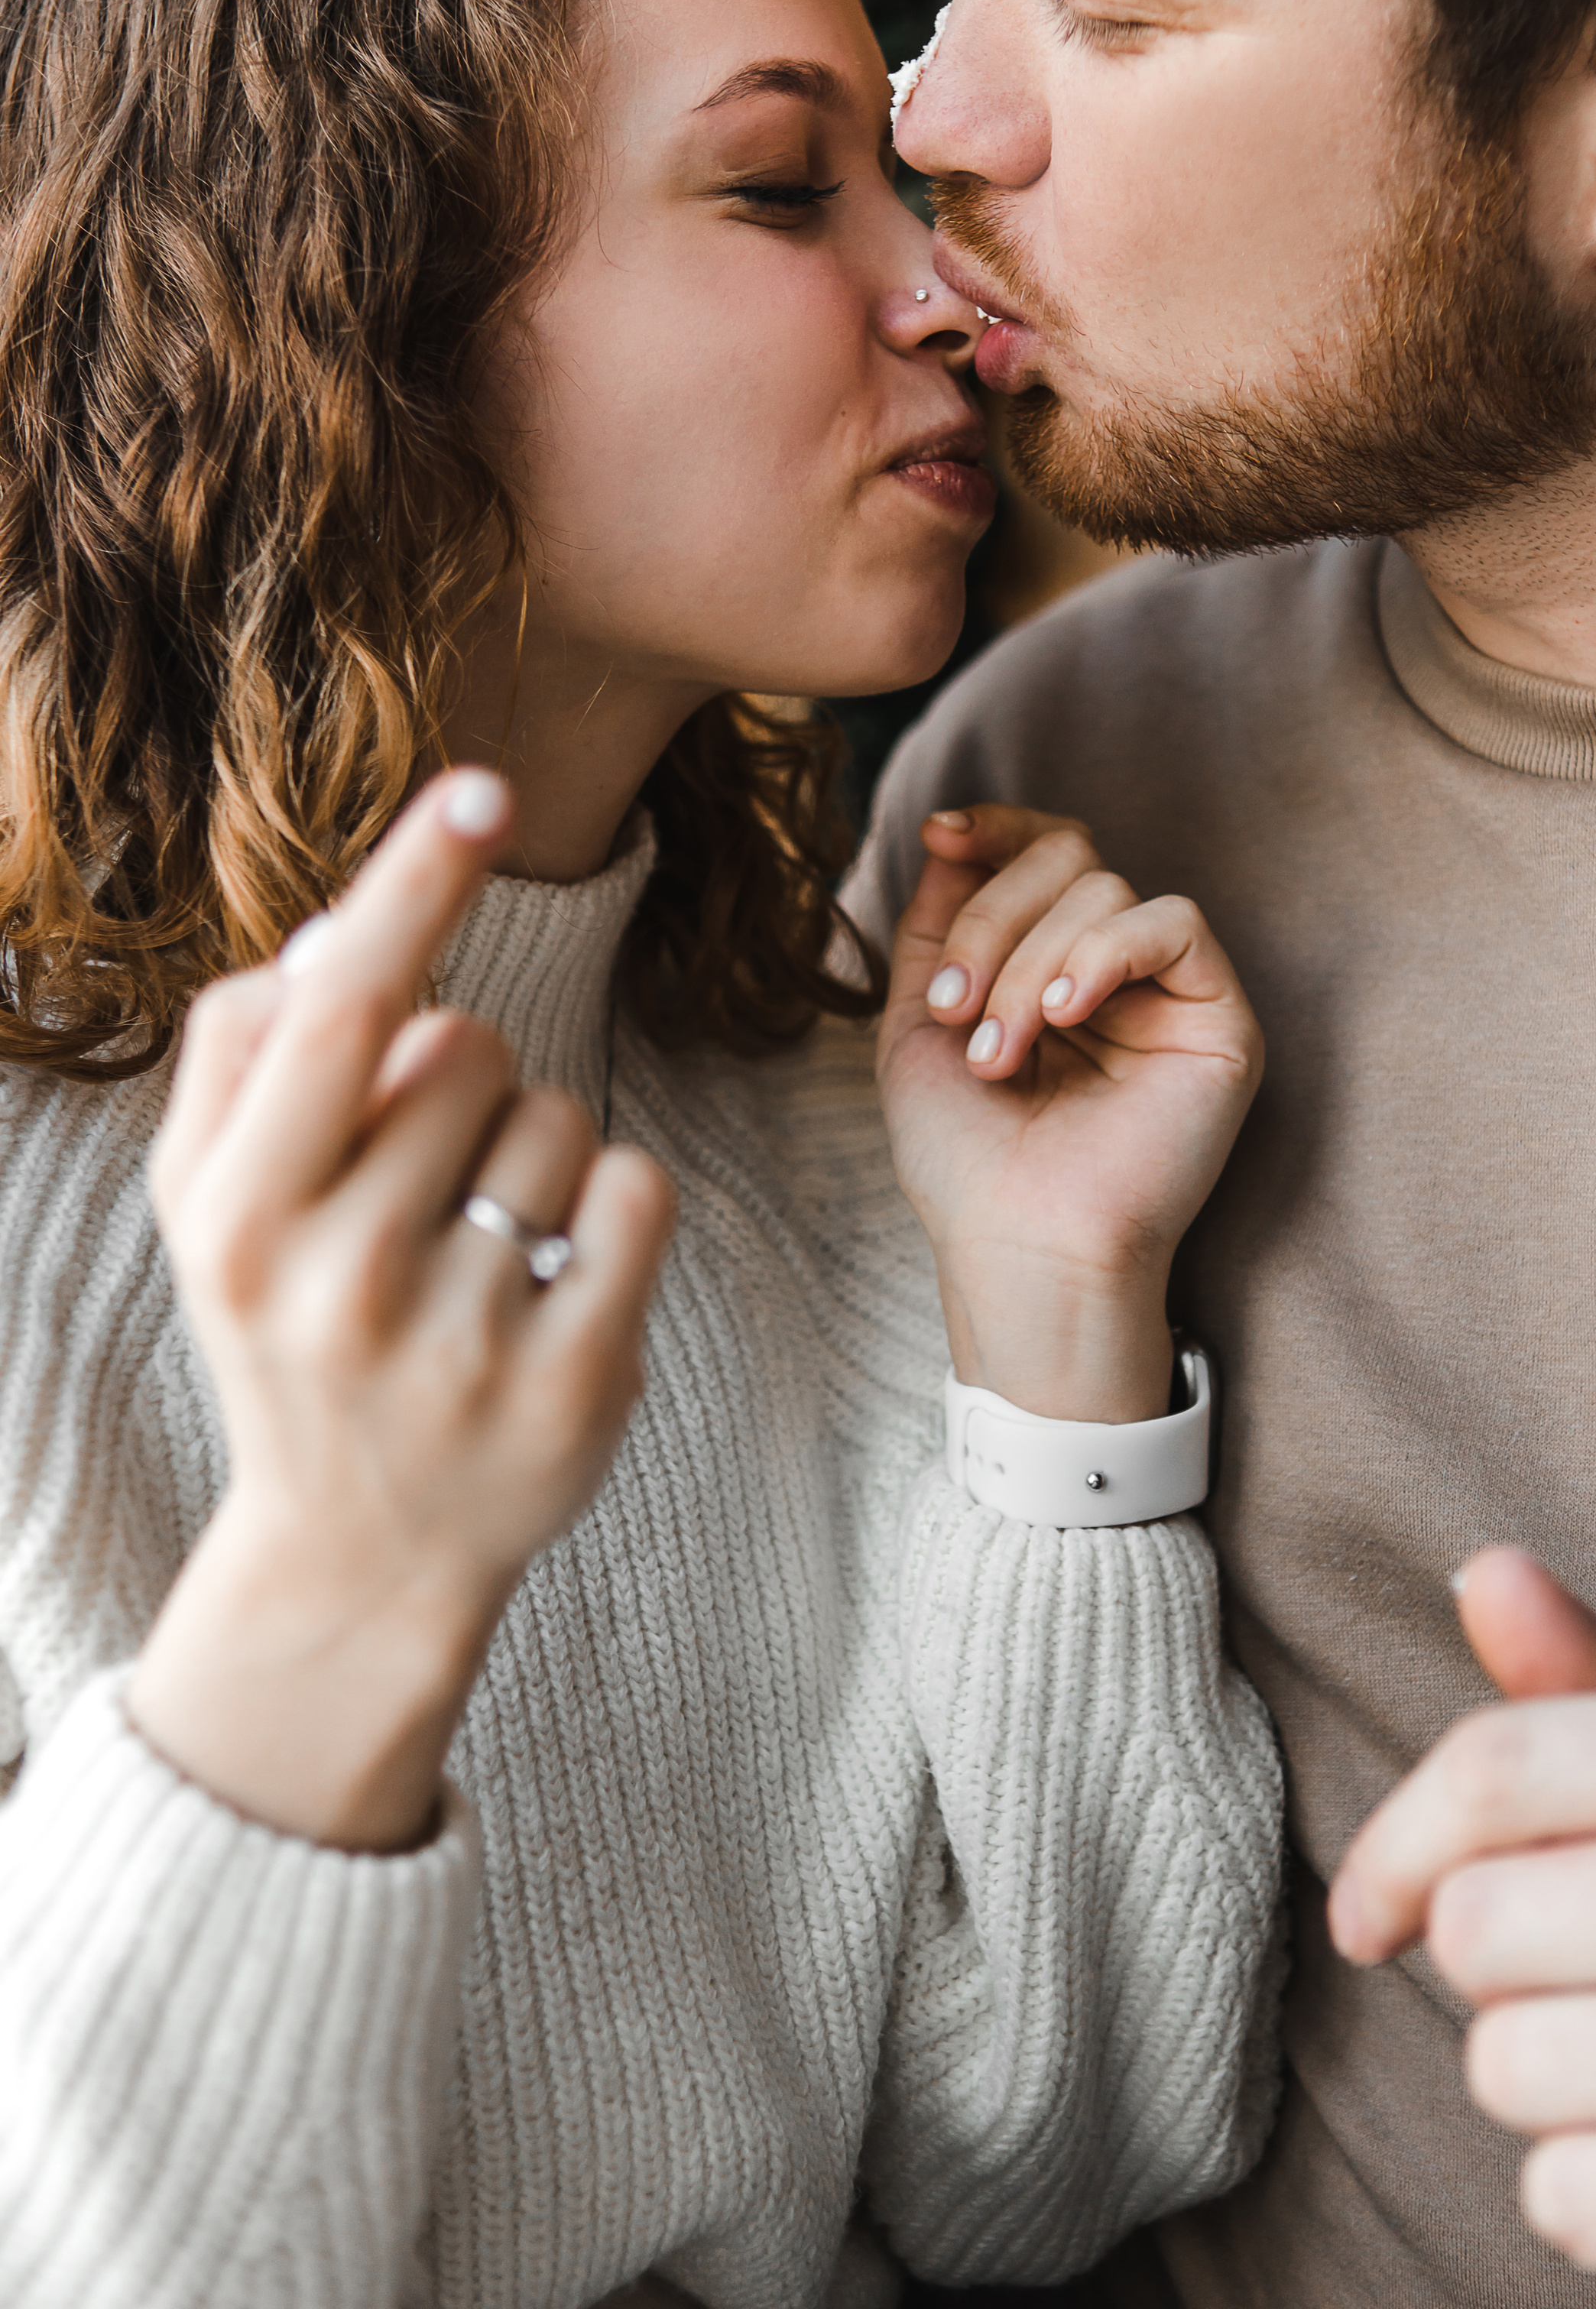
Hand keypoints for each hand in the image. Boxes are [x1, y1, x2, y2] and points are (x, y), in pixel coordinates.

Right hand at [129, 770, 674, 1851]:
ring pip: (559, 1112)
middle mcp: (338, 1282)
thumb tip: (351, 926)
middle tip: (419, 1189)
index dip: (412, 888)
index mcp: (238, 1219)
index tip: (483, 787)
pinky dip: (615, 1204)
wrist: (358, 1551)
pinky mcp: (573, 1384)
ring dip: (535, 1151)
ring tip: (478, 1248)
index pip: (337, 1015)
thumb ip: (250, 1054)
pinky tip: (558, 1275)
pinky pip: (637, 1187)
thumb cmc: (289, 1327)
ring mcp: (461, 1341)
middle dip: (461, 1080)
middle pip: (466, 1047)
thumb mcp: (215, 1205)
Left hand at [876, 805, 1262, 1421]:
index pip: (1044, 851)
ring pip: (1104, 889)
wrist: (1019, 1248)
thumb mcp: (916, 1024)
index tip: (940, 834)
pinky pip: (1174, 923)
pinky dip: (1104, 953)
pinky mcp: (1219, 1018)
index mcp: (1051, 963)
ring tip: (1001, 1056)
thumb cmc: (967, 1160)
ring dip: (1028, 966)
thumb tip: (950, 836)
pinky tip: (1066, 1017)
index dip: (997, 829)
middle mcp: (1116, 969)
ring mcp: (1169, 992)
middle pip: (1067, 857)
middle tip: (954, 1012)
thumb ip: (935, 925)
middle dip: (990, 921)